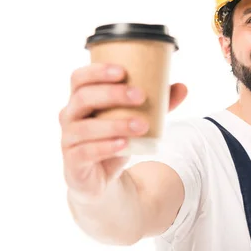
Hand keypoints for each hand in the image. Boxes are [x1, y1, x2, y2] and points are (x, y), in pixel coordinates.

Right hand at [58, 63, 187, 201]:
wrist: (101, 179)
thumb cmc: (115, 138)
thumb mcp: (136, 119)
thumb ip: (158, 104)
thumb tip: (183, 87)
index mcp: (80, 99)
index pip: (79, 78)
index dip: (97, 71)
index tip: (123, 71)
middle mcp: (69, 116)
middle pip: (83, 98)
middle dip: (112, 94)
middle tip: (141, 96)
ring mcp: (68, 140)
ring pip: (85, 128)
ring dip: (115, 124)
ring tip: (142, 125)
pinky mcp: (73, 163)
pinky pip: (85, 152)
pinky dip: (106, 147)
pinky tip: (124, 144)